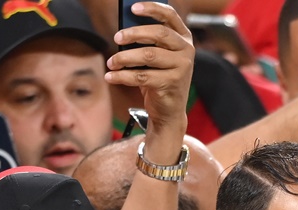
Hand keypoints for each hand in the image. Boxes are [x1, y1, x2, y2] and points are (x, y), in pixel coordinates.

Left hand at [105, 3, 193, 138]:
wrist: (169, 111)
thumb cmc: (159, 78)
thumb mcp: (156, 57)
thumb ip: (146, 42)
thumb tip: (124, 31)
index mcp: (183, 38)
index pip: (170, 15)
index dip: (152, 8)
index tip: (132, 8)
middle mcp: (186, 50)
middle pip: (159, 33)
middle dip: (134, 34)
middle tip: (116, 38)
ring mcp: (182, 67)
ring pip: (149, 55)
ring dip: (124, 57)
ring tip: (110, 62)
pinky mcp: (172, 84)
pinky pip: (142, 76)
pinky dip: (123, 76)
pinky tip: (110, 77)